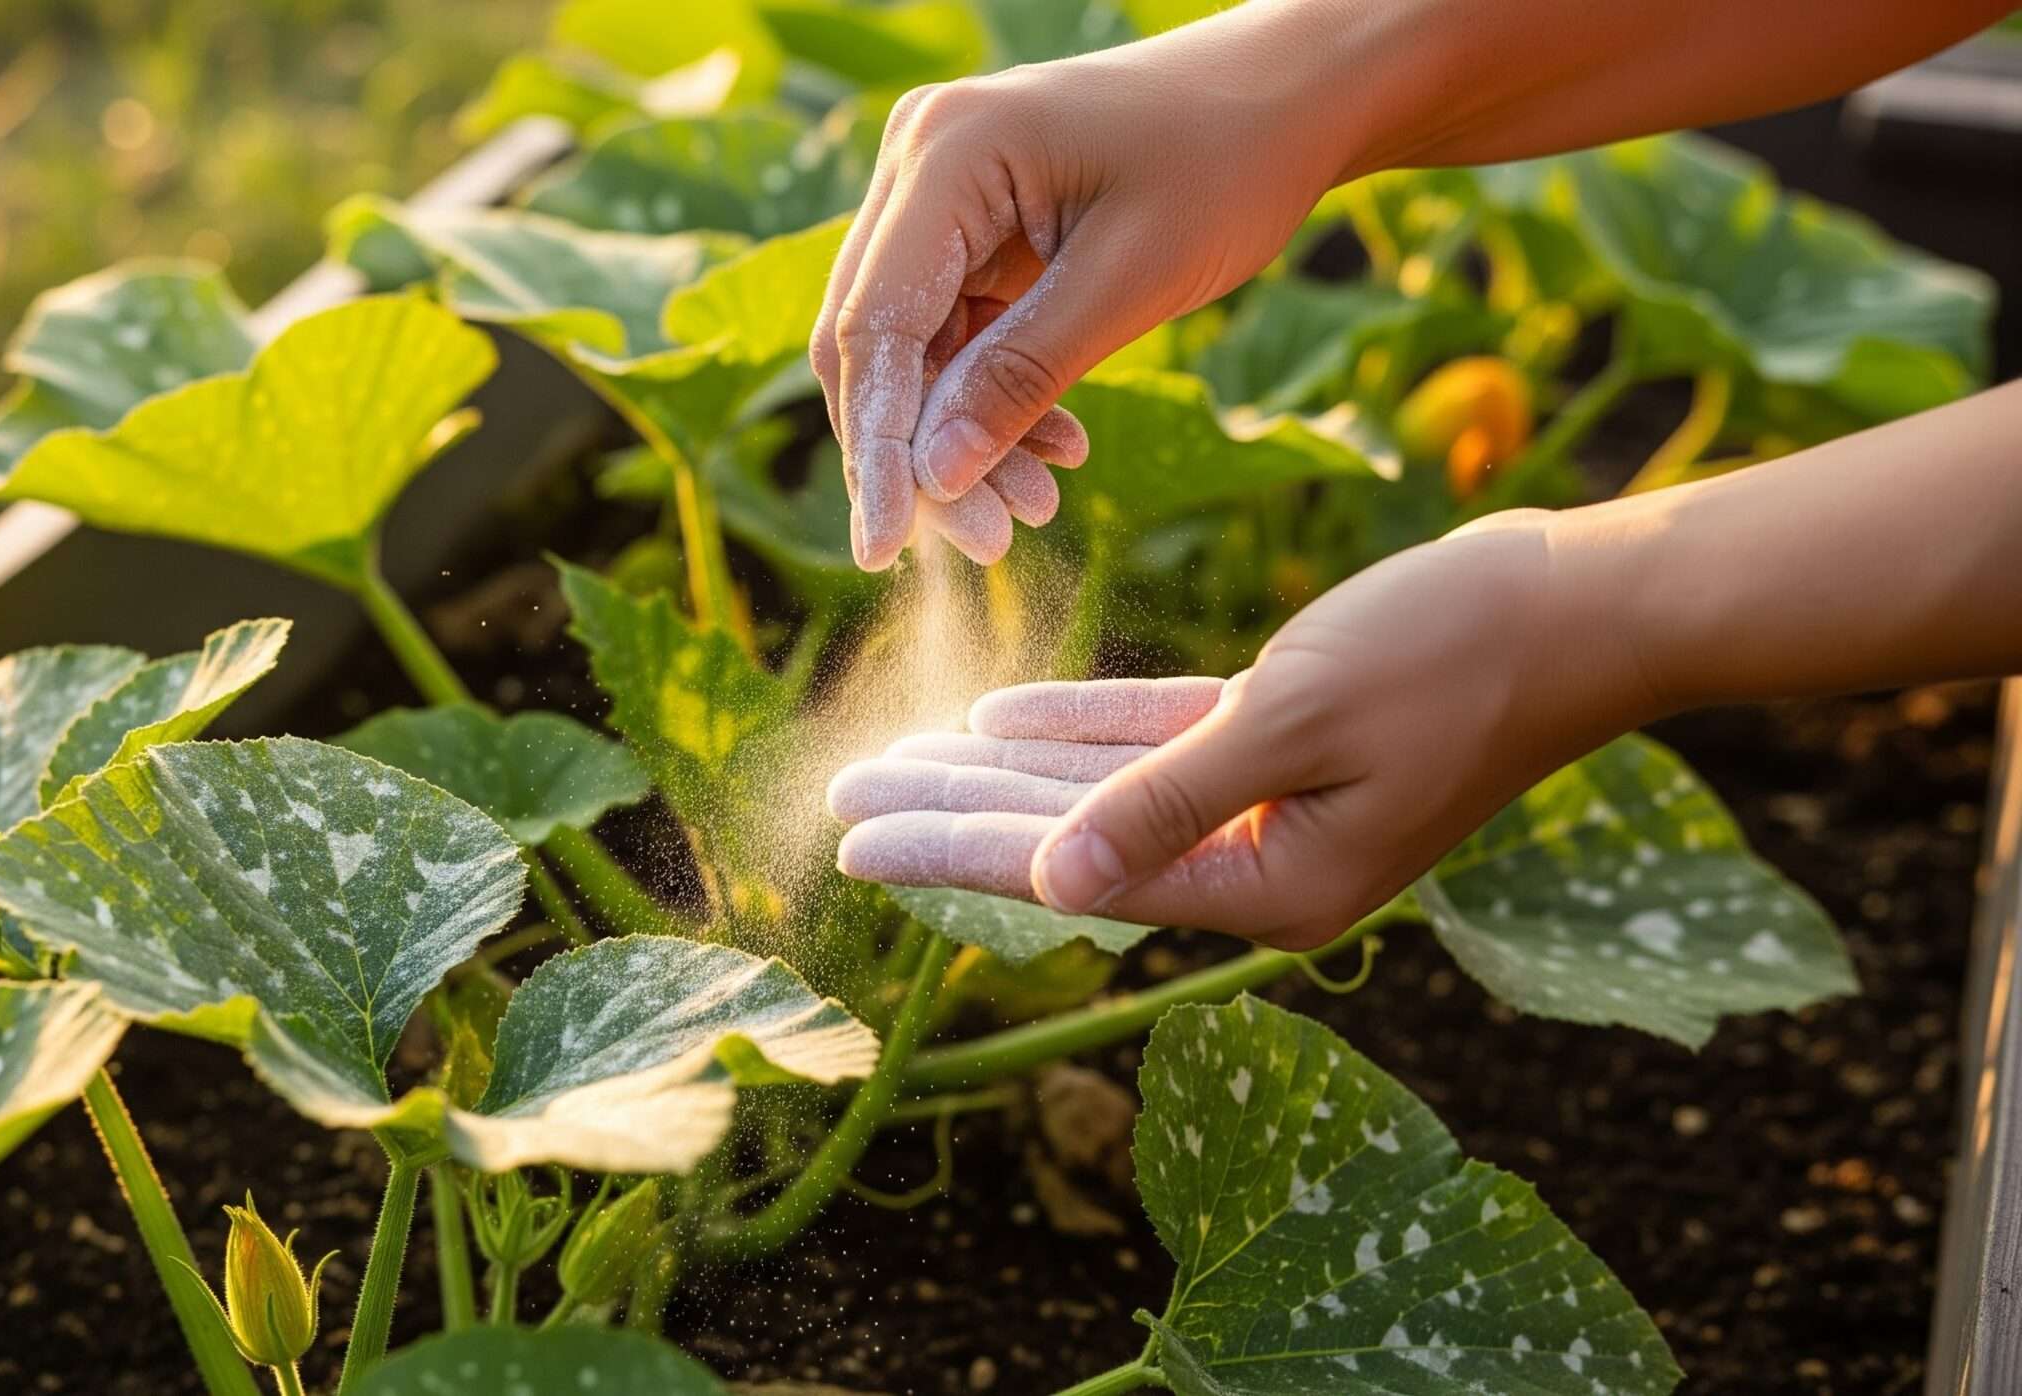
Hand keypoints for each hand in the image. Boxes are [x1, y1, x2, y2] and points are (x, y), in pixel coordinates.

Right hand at [811, 9, 1361, 569]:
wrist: (1292, 94)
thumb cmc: (1228, 160)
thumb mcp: (1131, 281)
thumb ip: (1021, 377)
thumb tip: (933, 480)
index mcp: (947, 154)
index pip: (872, 325)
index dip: (874, 446)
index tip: (882, 549)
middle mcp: (920, 164)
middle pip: (875, 342)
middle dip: (922, 454)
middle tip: (988, 544)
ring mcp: (942, 192)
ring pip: (915, 349)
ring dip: (964, 437)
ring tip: (1036, 509)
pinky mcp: (974, 224)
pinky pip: (959, 333)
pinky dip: (998, 398)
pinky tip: (1057, 448)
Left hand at [827, 511, 1663, 947]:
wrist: (1582, 602)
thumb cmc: (1451, 653)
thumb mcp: (1293, 721)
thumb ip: (1164, 800)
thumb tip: (1054, 884)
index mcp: (1268, 886)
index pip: (1074, 873)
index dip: (954, 853)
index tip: (853, 842)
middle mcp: (1260, 862)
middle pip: (1071, 840)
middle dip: (953, 816)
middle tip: (842, 798)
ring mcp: (1272, 804)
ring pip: (1101, 788)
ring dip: (998, 772)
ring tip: (892, 762)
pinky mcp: (1283, 737)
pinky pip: (1155, 742)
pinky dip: (1080, 730)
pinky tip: (995, 721)